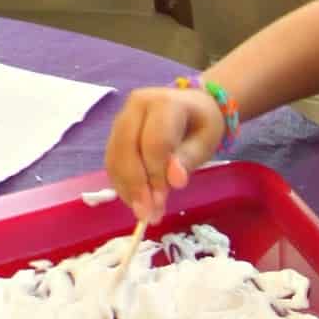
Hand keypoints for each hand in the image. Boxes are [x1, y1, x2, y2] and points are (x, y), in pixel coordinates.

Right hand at [104, 85, 226, 222]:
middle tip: (146, 215)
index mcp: (164, 103)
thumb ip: (189, 159)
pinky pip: (112, 161)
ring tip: (142, 212)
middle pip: (127, 148)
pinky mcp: (115, 133)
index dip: (155, 175)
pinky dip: (121, 184)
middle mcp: (137, 106)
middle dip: (136, 186)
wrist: (191, 107)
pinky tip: (134, 201)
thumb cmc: (201, 125)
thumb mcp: (206, 142)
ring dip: (126, 188)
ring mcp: (122, 118)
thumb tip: (174, 181)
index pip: (154, 143)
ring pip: (115, 156)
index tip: (161, 203)